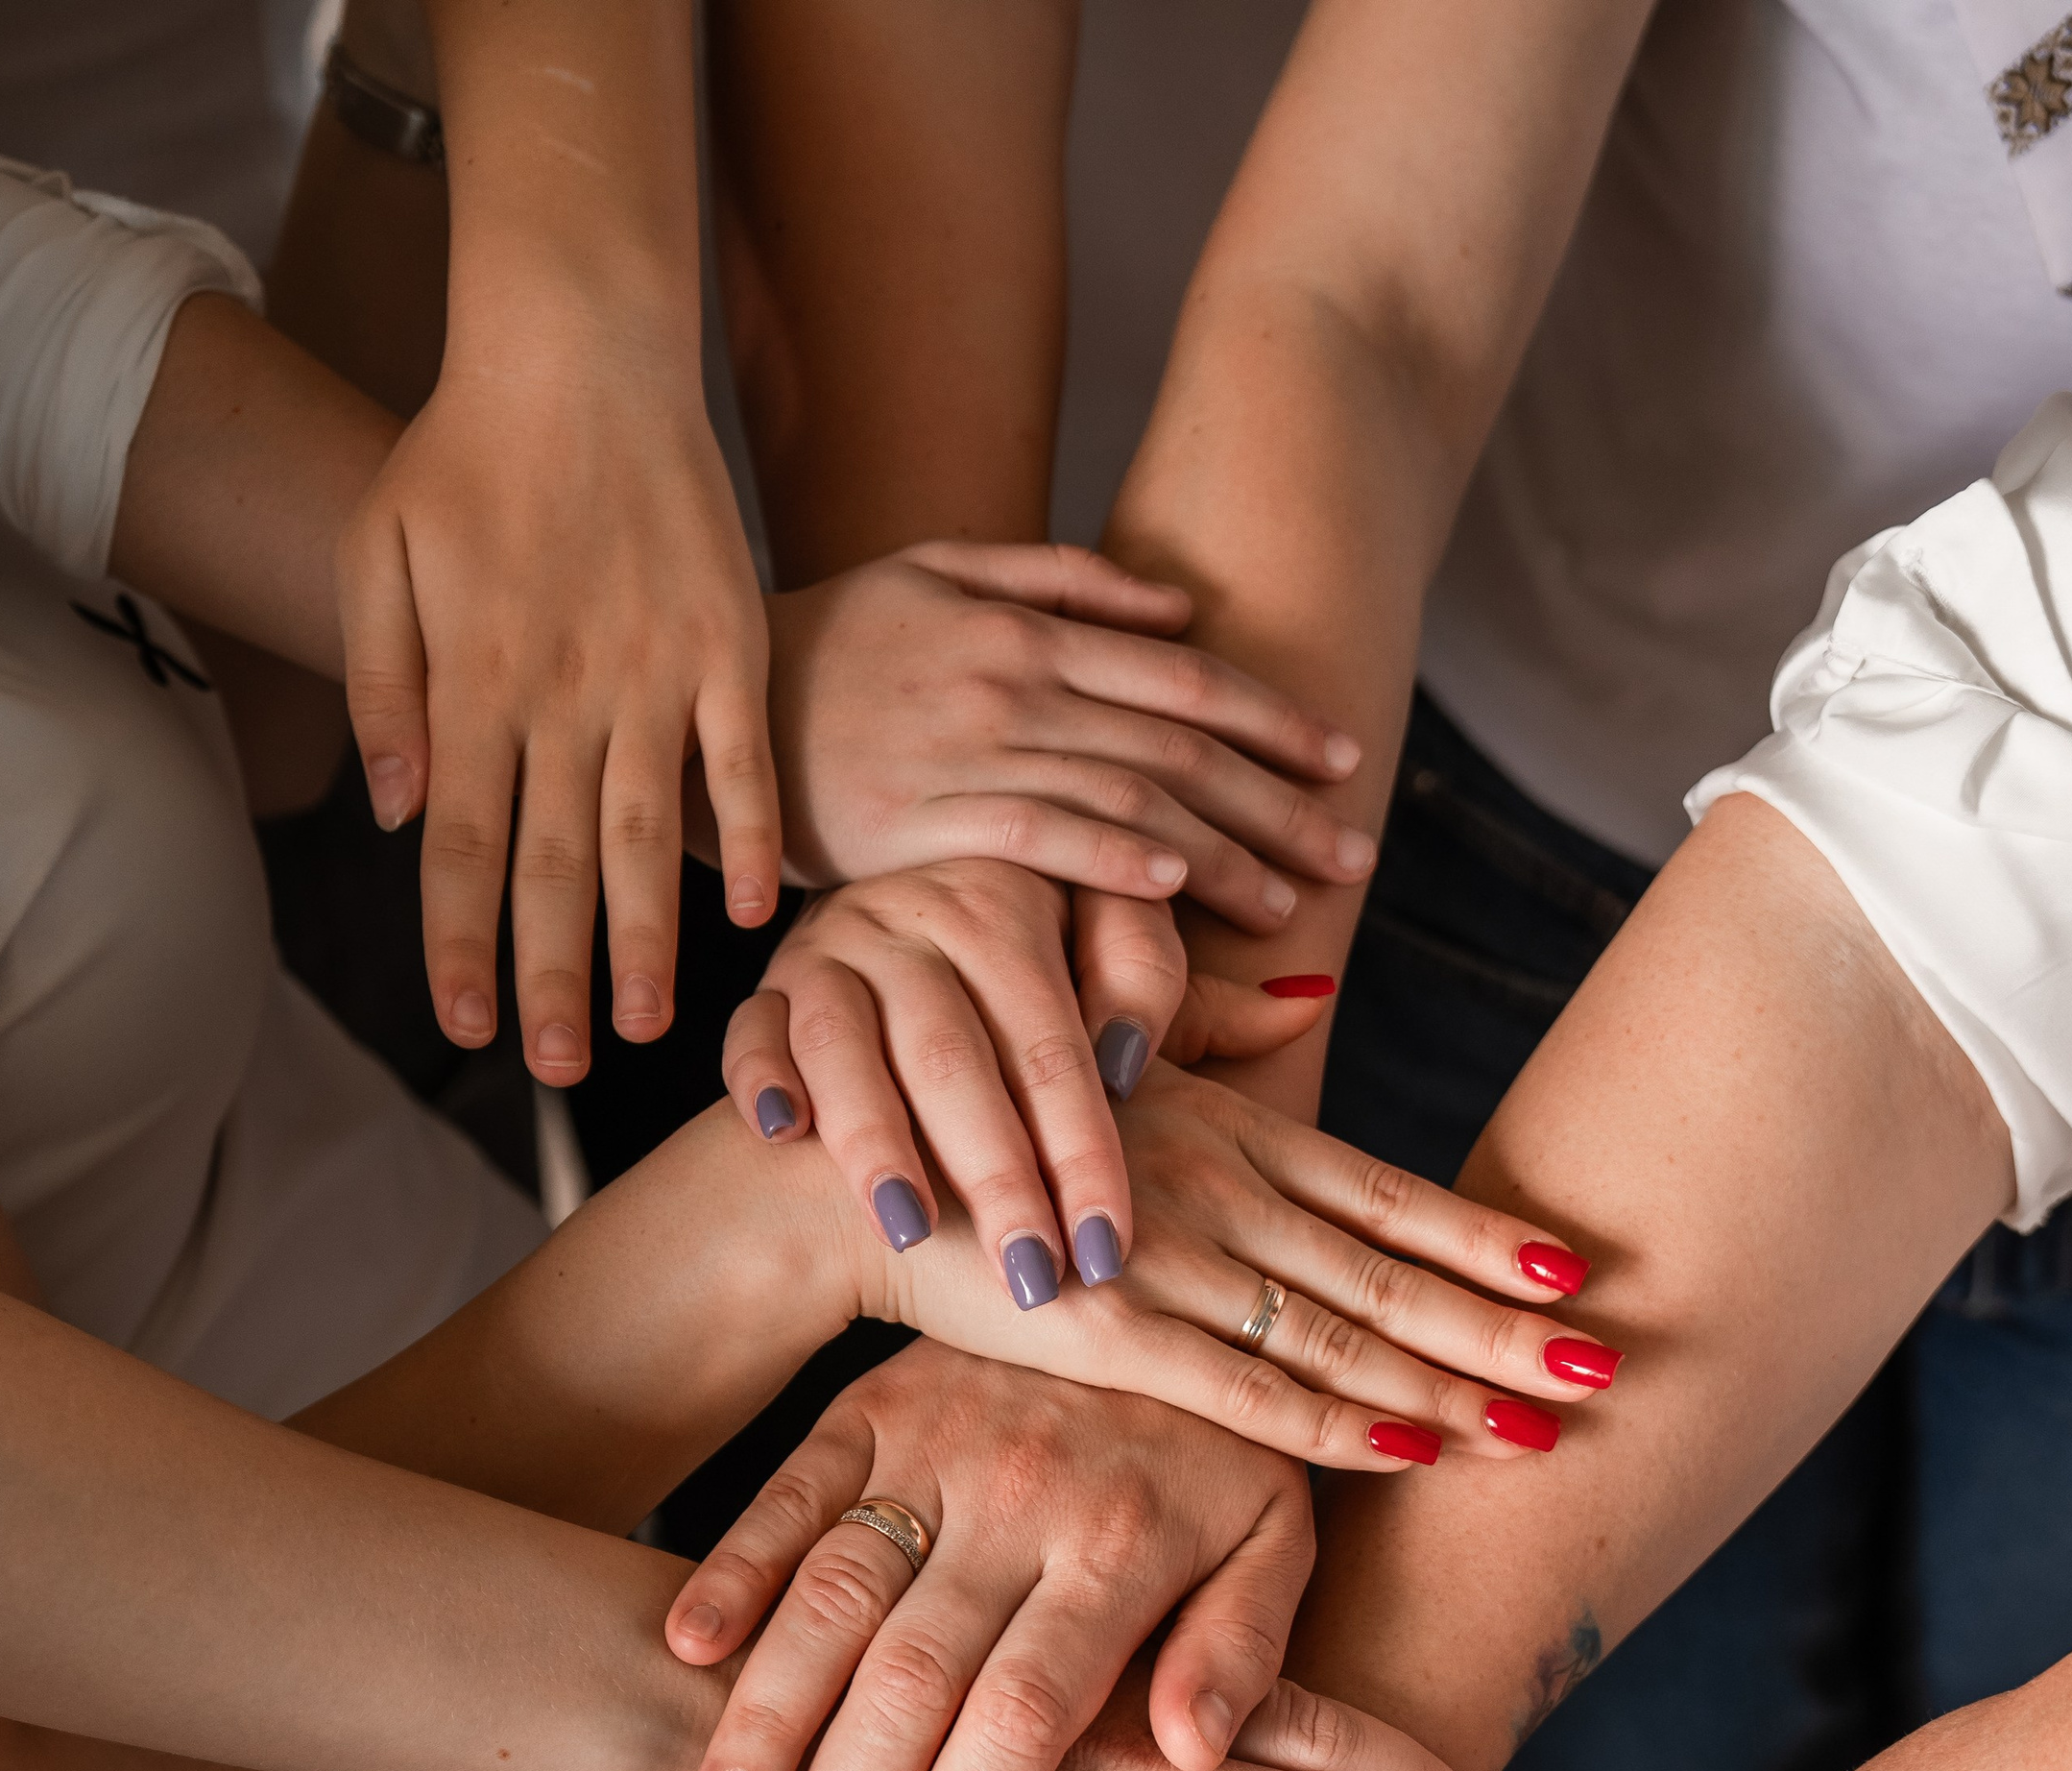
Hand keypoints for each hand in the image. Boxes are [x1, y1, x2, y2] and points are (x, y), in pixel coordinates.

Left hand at [340, 341, 774, 1090]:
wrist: (576, 345)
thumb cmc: (463, 450)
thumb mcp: (377, 550)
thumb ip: (382, 684)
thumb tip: (398, 812)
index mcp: (475, 681)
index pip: (464, 844)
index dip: (463, 944)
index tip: (467, 1026)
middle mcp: (565, 693)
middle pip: (554, 864)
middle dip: (552, 977)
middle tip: (558, 1068)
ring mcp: (654, 672)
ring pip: (648, 834)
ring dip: (648, 939)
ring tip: (649, 1028)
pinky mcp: (727, 641)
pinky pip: (740, 760)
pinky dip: (748, 839)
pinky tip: (748, 915)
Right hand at [671, 1343, 1359, 1770]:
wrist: (1164, 1263)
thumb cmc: (1223, 1447)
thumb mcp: (1278, 1538)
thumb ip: (1243, 1647)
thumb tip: (1191, 1755)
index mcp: (1124, 1543)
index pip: (1027, 1710)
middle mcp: (1020, 1492)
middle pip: (911, 1672)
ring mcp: (935, 1443)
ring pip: (832, 1591)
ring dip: (765, 1709)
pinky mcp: (869, 1406)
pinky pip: (789, 1491)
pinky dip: (731, 1565)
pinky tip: (684, 1647)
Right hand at [728, 869, 1609, 1457]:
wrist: (838, 1166)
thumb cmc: (973, 1105)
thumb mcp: (1108, 1050)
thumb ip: (1221, 1027)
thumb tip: (1320, 984)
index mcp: (1226, 1129)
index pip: (1385, 1192)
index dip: (1484, 1235)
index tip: (1580, 1271)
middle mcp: (1217, 1191)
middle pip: (1390, 1269)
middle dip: (1508, 1325)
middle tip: (1616, 1367)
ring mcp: (1166, 1263)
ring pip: (1340, 1330)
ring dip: (1451, 1381)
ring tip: (1554, 1423)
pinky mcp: (1106, 1336)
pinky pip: (1243, 1389)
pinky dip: (1333, 1421)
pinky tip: (1416, 1448)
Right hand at [766, 541, 1371, 926]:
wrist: (716, 702)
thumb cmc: (834, 642)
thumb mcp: (942, 574)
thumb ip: (1060, 582)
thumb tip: (1178, 607)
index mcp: (1029, 628)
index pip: (1181, 676)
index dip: (1271, 718)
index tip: (1345, 758)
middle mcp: (1015, 683)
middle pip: (1178, 742)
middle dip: (1277, 799)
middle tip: (1355, 850)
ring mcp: (971, 748)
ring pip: (1129, 795)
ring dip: (1222, 849)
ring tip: (1292, 895)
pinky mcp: (923, 814)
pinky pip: (1039, 834)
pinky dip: (1113, 856)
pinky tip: (1176, 887)